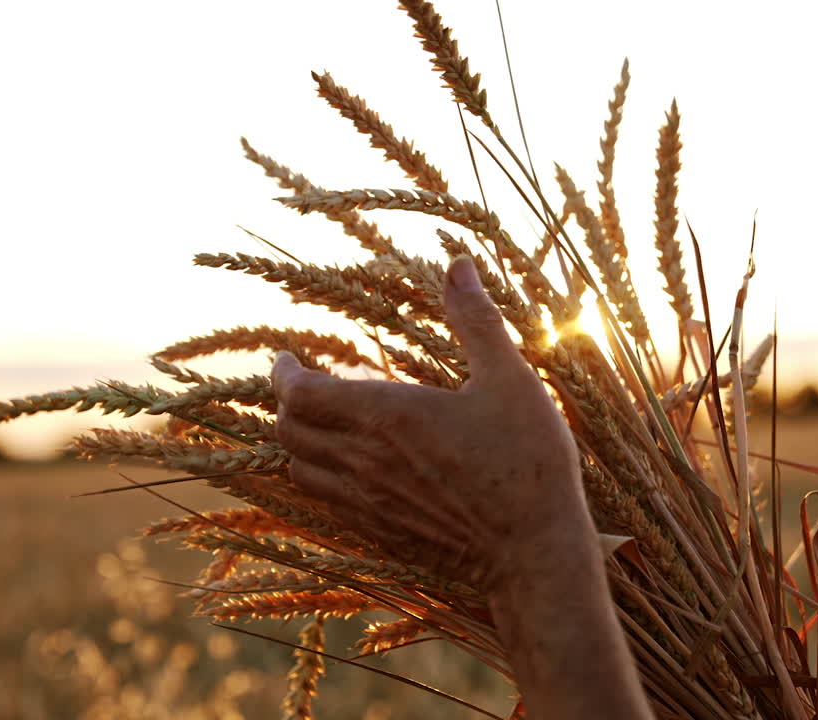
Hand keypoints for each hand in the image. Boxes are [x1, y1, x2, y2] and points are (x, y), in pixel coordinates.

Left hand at [270, 256, 587, 590]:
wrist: (534, 553)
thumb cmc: (528, 461)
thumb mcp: (509, 378)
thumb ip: (476, 319)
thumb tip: (459, 264)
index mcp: (386, 415)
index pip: (299, 393)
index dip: (283, 373)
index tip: (287, 358)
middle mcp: (363, 461)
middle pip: (289, 431)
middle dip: (285, 403)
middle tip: (299, 385)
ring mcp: (368, 504)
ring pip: (300, 471)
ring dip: (298, 442)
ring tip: (316, 423)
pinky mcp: (381, 535)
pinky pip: (326, 505)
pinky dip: (320, 479)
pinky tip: (346, 469)